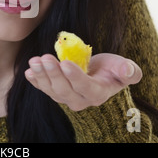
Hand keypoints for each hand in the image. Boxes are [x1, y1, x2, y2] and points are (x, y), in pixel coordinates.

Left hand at [25, 53, 141, 110]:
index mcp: (98, 94)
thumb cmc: (112, 70)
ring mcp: (66, 97)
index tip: (65, 63)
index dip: (75, 77)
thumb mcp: (124, 68)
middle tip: (44, 58)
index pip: (85, 87)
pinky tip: (28, 72)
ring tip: (34, 61)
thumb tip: (128, 70)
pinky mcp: (55, 92)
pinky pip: (43, 88)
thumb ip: (130, 71)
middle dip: (53, 73)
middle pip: (64, 89)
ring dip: (41, 75)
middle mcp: (80, 100)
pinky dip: (35, 81)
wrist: (99, 74)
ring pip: (51, 90)